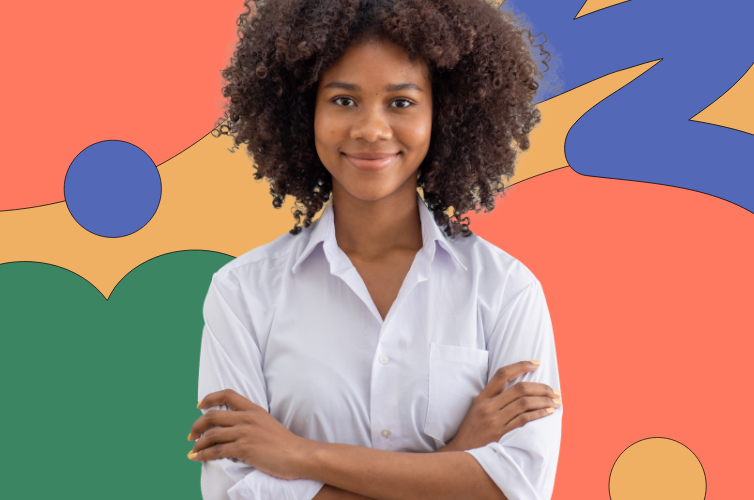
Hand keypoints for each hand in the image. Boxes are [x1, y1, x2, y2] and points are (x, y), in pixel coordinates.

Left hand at [187, 389, 306, 479]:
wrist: (298, 455)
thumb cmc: (284, 443)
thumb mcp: (267, 423)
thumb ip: (250, 421)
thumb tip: (231, 429)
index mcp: (254, 409)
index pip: (227, 395)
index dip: (210, 398)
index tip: (199, 405)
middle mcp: (247, 418)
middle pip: (212, 416)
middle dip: (197, 425)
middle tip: (191, 434)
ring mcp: (245, 433)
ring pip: (211, 435)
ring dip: (197, 443)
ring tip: (193, 450)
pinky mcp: (244, 449)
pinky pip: (217, 451)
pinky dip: (203, 455)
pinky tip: (197, 458)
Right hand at [441, 361, 560, 451]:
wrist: (461, 452)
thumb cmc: (472, 430)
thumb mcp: (477, 409)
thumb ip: (493, 398)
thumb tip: (518, 389)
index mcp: (482, 397)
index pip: (502, 374)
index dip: (521, 366)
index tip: (536, 363)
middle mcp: (488, 406)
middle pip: (519, 389)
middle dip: (541, 388)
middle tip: (554, 390)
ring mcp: (494, 420)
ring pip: (524, 403)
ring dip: (544, 401)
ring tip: (556, 401)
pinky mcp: (500, 434)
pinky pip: (524, 420)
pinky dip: (539, 414)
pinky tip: (549, 412)